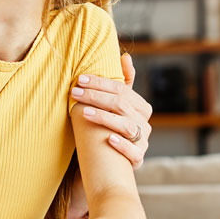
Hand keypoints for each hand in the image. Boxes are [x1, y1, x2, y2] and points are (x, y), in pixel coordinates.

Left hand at [70, 53, 152, 167]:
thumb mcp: (117, 105)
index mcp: (141, 107)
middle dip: (96, 97)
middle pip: (121, 105)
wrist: (114, 162)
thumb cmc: (113, 127)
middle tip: (74, 93)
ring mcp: (143, 142)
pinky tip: (108, 139)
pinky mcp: (138, 159)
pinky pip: (133, 152)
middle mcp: (144, 123)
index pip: (121, 89)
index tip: (79, 79)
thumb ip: (122, 82)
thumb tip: (126, 56)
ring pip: (126, 126)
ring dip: (105, 117)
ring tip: (84, 112)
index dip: (100, 83)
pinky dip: (122, 145)